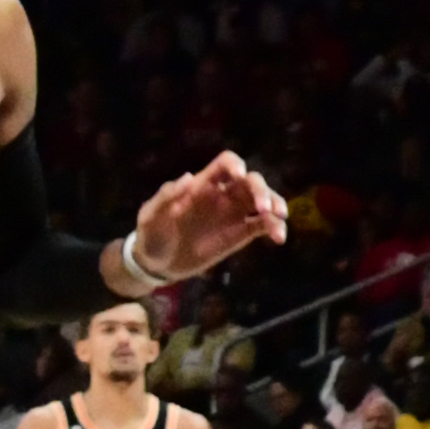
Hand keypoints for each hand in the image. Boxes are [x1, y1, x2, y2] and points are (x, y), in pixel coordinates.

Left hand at [125, 154, 295, 290]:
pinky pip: (263, 225)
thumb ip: (166, 197)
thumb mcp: (151, 216)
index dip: (234, 165)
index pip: (226, 164)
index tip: (238, 176)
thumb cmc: (152, 234)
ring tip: (278, 217)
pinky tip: (279, 237)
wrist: (157, 264)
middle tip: (263, 206)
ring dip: (275, 203)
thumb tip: (188, 178)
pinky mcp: (241, 234)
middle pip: (251, 181)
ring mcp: (234, 214)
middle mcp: (224, 194)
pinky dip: (275, 227)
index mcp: (203, 184)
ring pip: (263, 200)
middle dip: (260, 189)